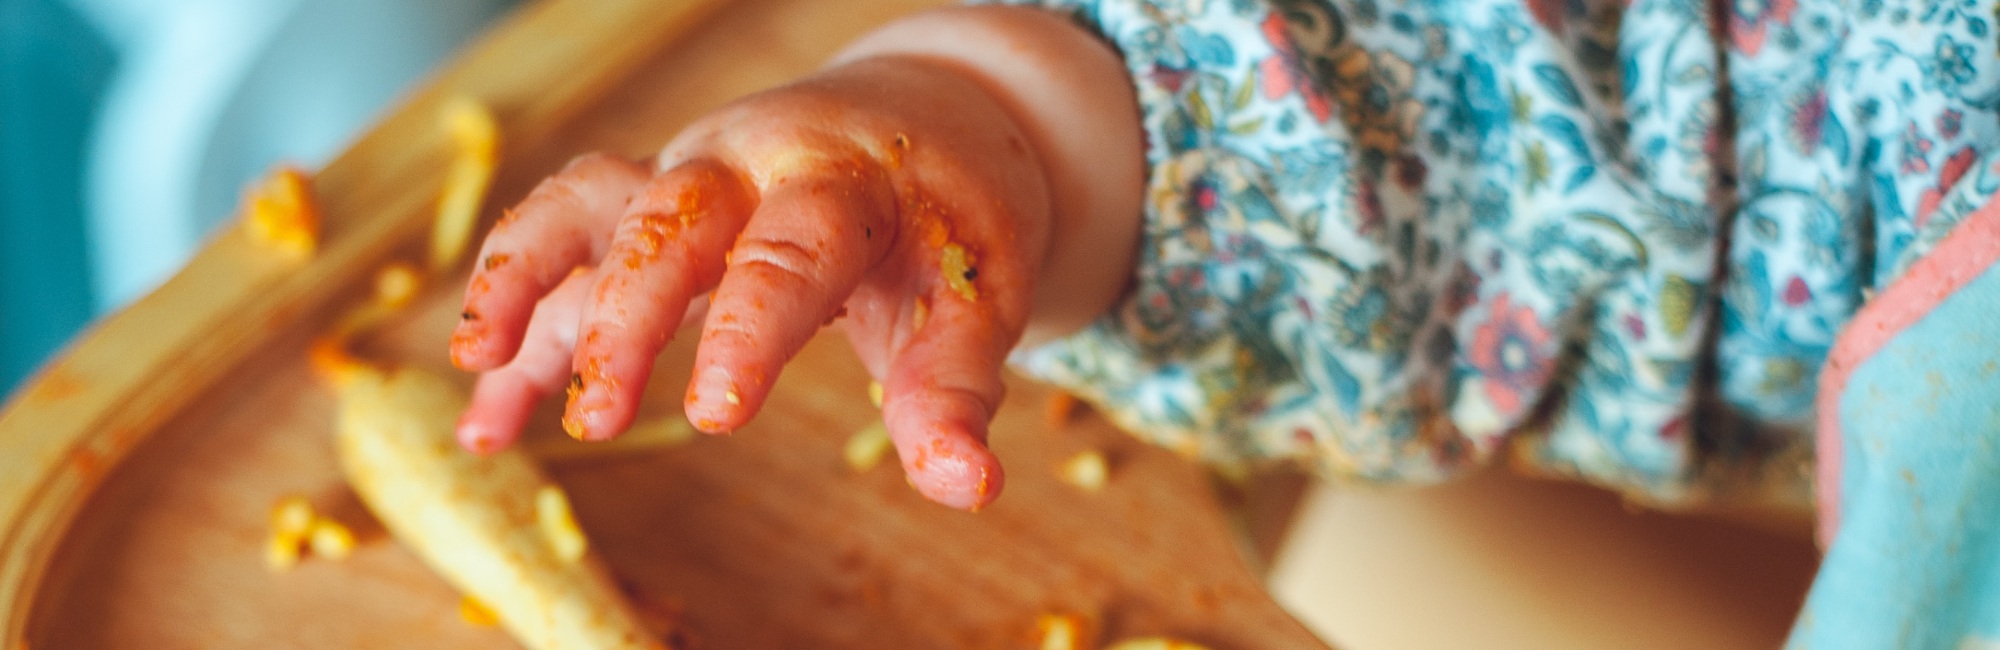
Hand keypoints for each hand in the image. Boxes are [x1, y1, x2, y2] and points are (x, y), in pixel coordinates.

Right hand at [450, 6, 1143, 510]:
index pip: (790, 253)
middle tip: (596, 418)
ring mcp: (686, 175)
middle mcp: (747, 166)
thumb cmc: (947, 217)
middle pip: (668, 221)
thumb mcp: (976, 295)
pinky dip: (516, 304)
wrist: (924, 123)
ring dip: (526, 282)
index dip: (750, 330)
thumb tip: (968, 485)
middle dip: (624, 318)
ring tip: (482, 372)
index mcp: (841, 183)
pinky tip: (485, 400)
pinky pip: (564, 237)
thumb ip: (956, 387)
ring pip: (588, 208)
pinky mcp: (647, 199)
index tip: (717, 414)